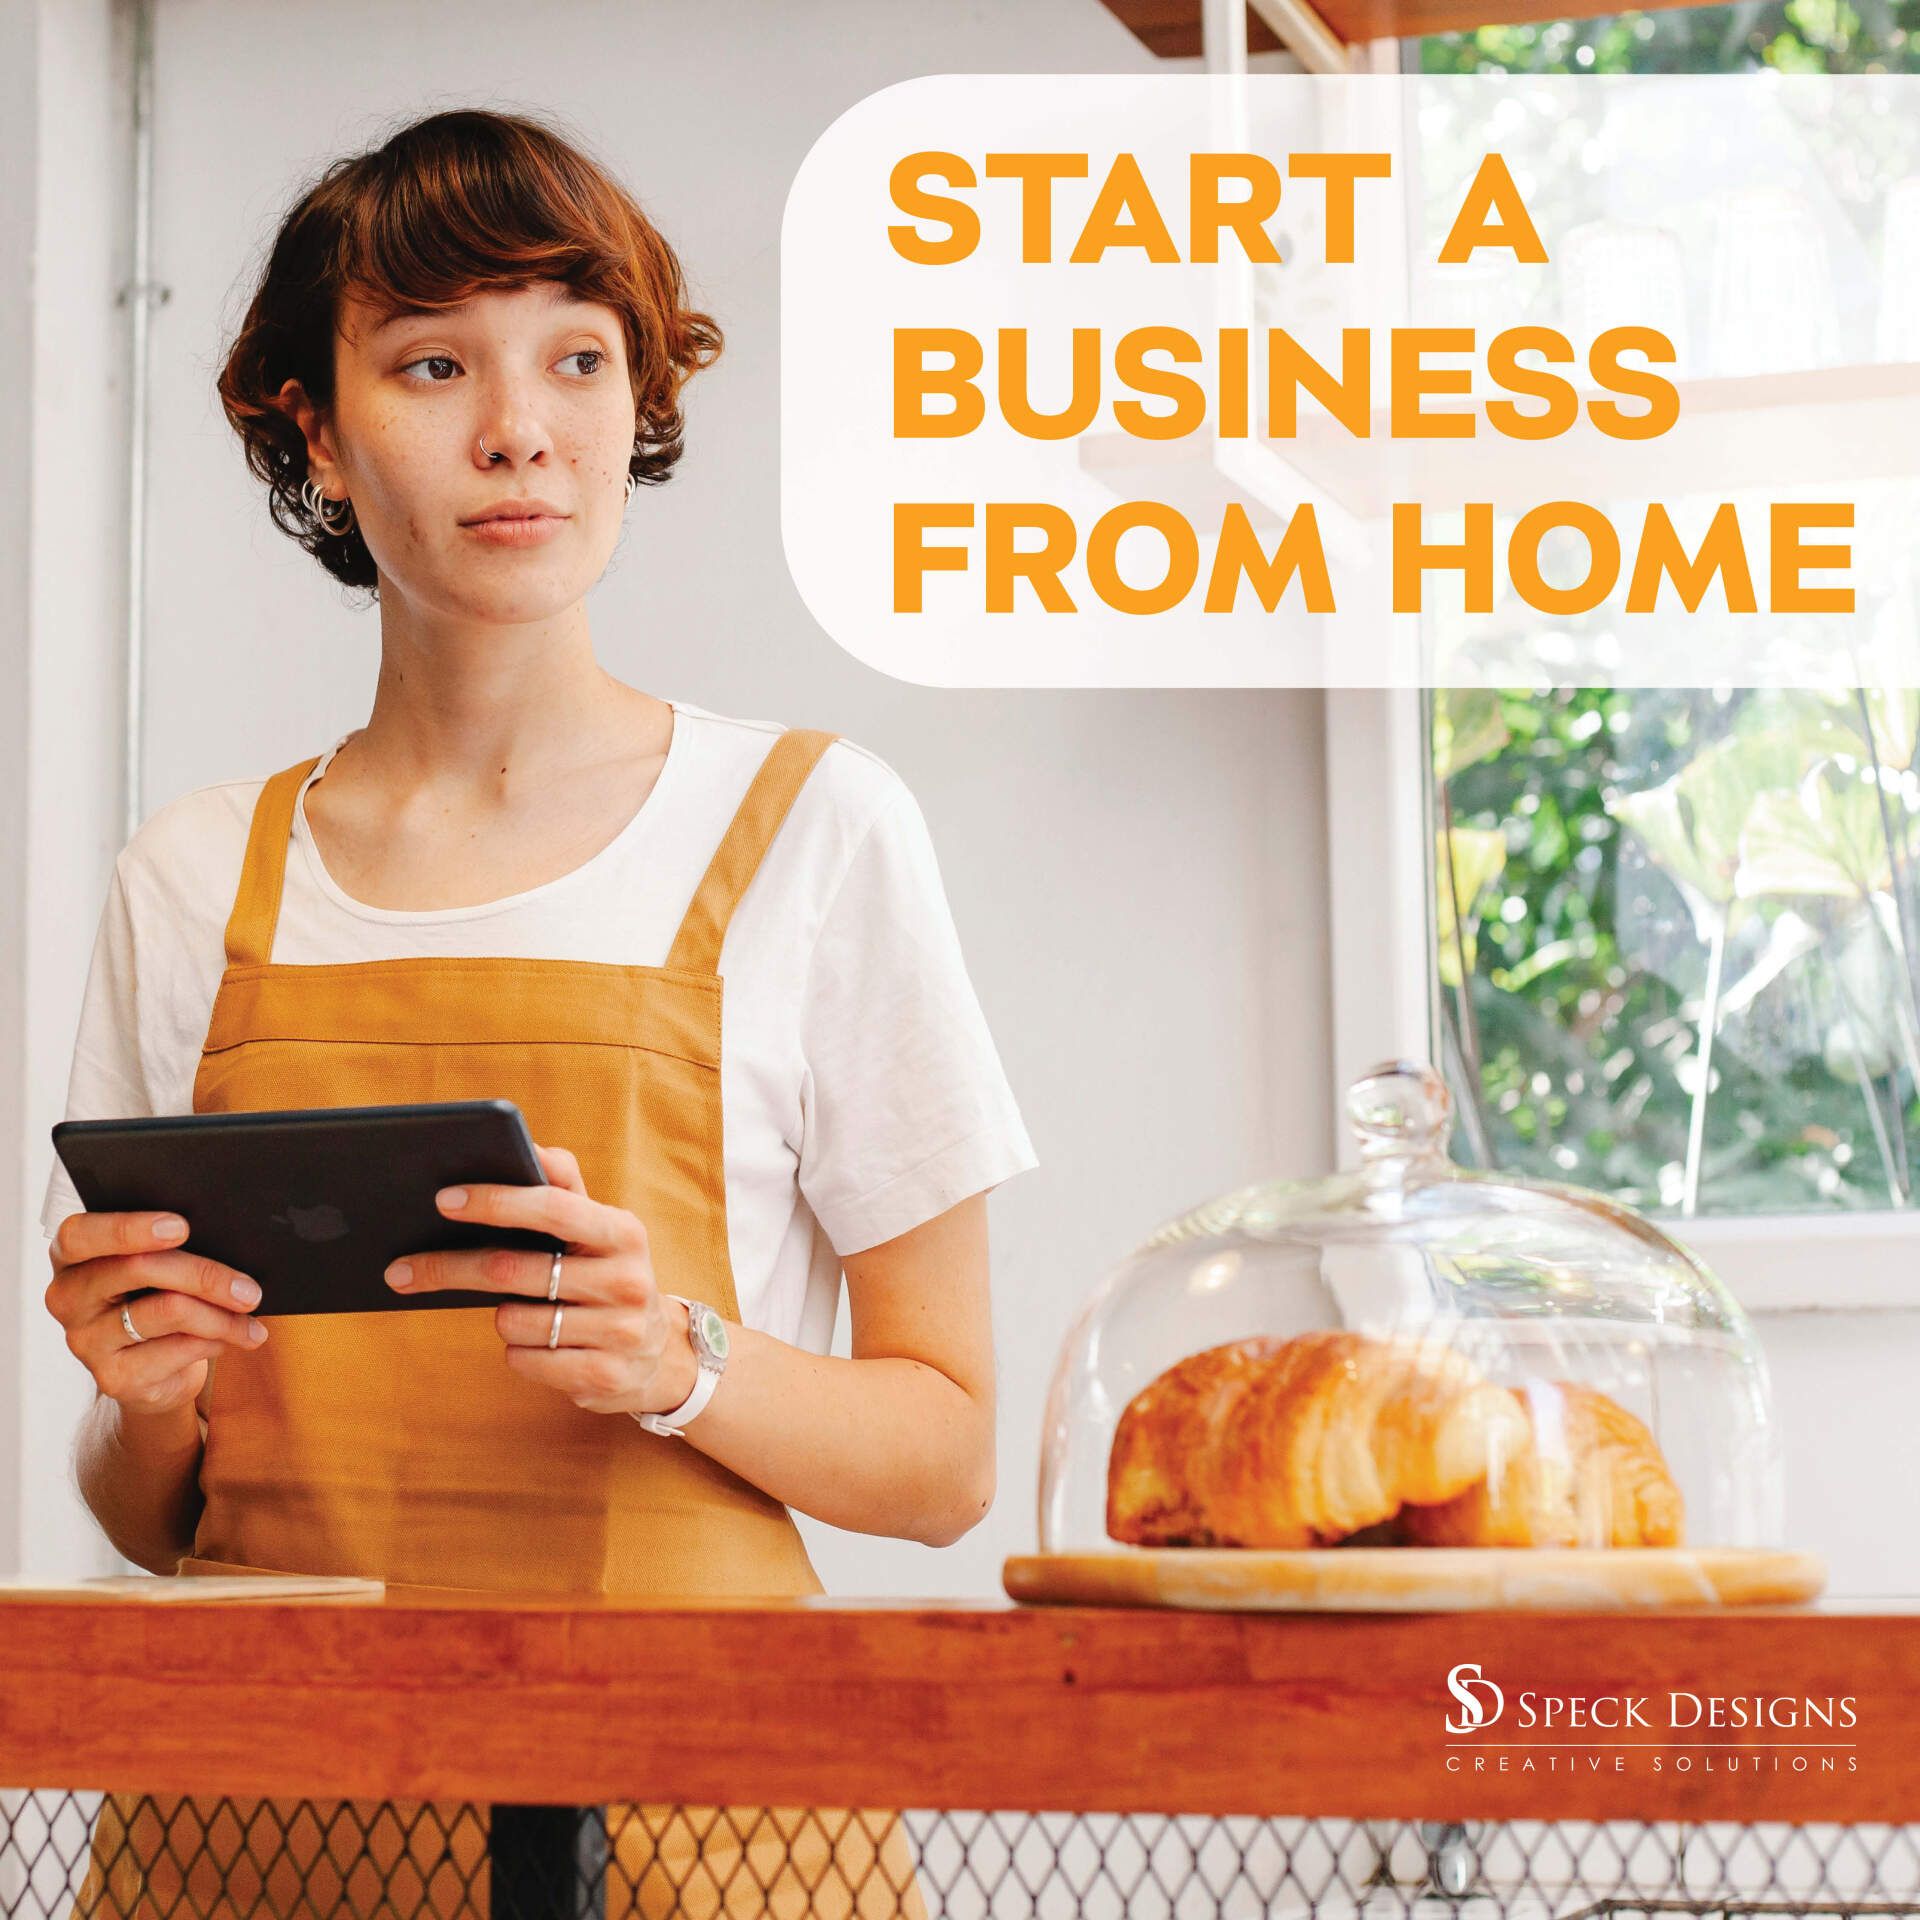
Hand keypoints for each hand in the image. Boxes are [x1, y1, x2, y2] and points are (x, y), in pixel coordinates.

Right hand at [44, 1208, 268, 1417]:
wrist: (156, 1370)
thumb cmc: (157, 1298)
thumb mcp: (157, 1267)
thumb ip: (170, 1248)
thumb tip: (227, 1237)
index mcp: (72, 1256)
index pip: (81, 1235)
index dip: (129, 1229)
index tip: (181, 1227)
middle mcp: (68, 1297)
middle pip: (138, 1269)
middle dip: (204, 1274)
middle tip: (248, 1286)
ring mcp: (85, 1341)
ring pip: (167, 1311)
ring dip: (223, 1314)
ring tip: (252, 1310)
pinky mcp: (112, 1376)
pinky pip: (178, 1348)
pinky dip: (217, 1338)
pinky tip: (235, 1336)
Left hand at [382, 1142, 699, 1417]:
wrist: (655, 1355)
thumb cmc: (605, 1275)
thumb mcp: (598, 1229)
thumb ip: (564, 1186)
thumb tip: (529, 1144)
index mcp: (623, 1232)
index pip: (553, 1207)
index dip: (496, 1201)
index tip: (443, 1199)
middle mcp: (627, 1280)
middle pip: (513, 1270)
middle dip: (450, 1268)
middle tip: (400, 1269)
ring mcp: (620, 1332)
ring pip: (514, 1321)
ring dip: (500, 1317)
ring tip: (518, 1312)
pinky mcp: (603, 1378)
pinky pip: (524, 1360)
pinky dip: (517, 1352)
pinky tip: (537, 1345)